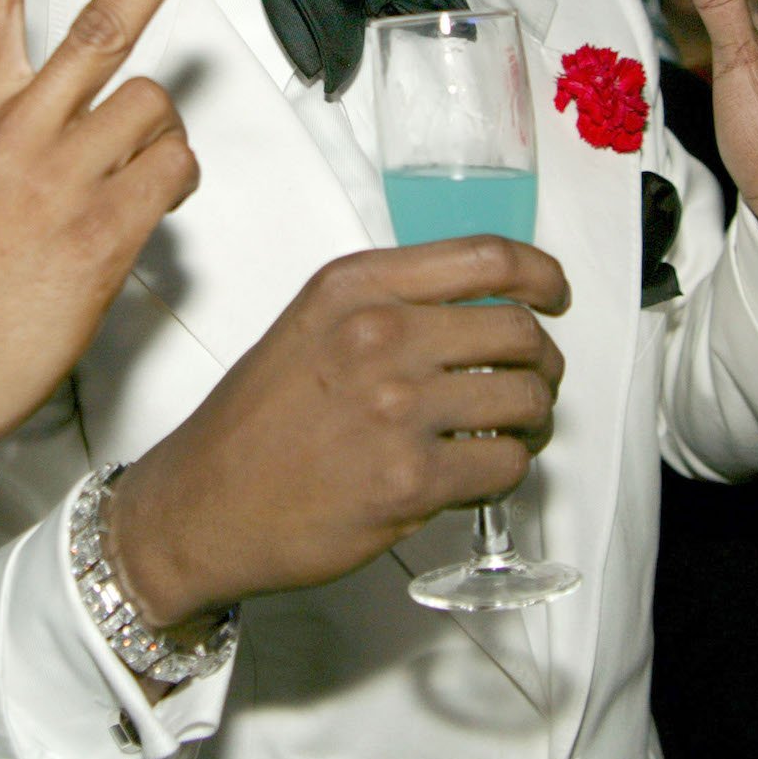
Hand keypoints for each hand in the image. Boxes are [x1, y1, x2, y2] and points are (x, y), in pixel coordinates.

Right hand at [0, 0, 218, 502]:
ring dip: (159, 141)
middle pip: (100, 21)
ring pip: (155, 107)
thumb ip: (16, 132)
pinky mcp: (101, 228)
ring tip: (124, 188)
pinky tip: (136, 221)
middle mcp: (12, 129)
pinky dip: (171, 187)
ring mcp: (59, 176)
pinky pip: (173, 172)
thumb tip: (102, 113)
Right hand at [104, 237, 570, 628]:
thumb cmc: (256, 420)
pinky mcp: (412, 479)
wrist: (204, 501)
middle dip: (544, 360)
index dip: (540, 274)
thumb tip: (476, 309)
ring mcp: (398, 408)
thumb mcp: (310, 324)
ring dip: (534, 418)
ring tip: (512, 431)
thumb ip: (386, 304)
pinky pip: (507, 464)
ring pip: (526, 398)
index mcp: (355, 286)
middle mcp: (379, 334)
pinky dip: (509, 469)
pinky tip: (479, 471)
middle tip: (533, 381)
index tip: (553, 295)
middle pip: (519, 330)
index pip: (486, 257)